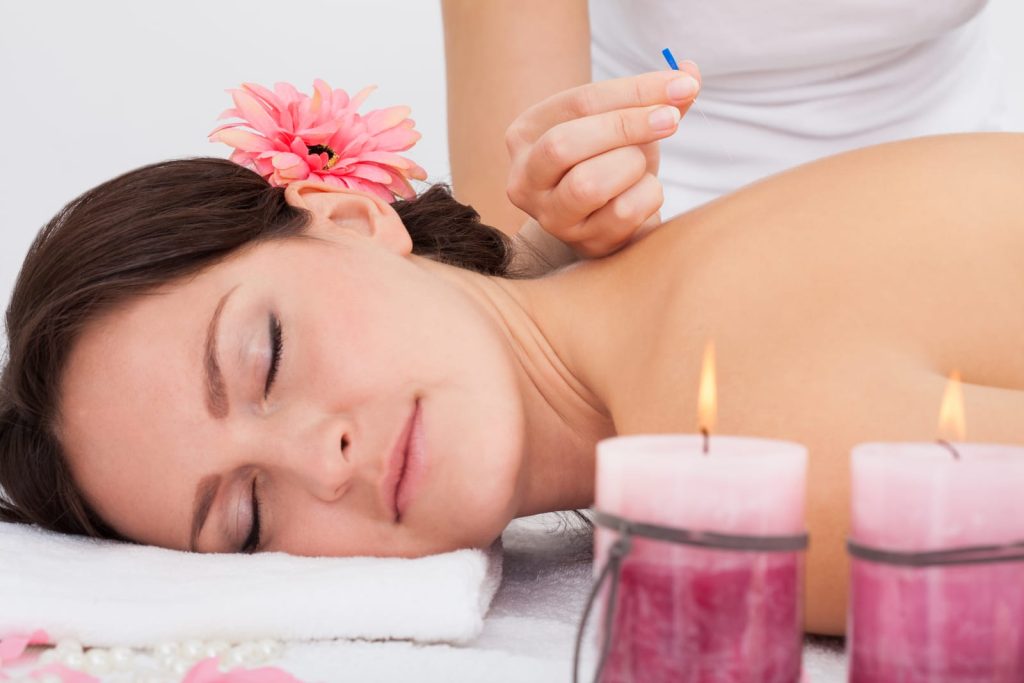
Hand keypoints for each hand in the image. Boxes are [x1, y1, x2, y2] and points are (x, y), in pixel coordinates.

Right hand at [504, 65, 700, 258]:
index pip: (578, 103)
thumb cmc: (613, 158)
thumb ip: (656, 97)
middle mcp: (525, 178)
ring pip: (588, 184)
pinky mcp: (582, 244)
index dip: (634, 90)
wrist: (612, 216)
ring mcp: (550, 217)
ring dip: (632, 166)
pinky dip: (647, 196)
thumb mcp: (626, 122)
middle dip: (626, 127)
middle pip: (564, 144)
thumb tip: (690, 70)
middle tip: (671, 120)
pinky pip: (623, 214)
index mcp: (526, 133)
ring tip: (642, 165)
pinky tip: (644, 193)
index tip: (682, 84)